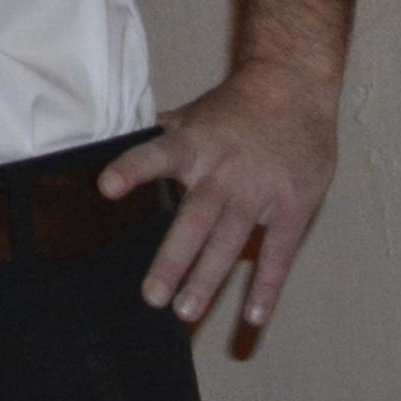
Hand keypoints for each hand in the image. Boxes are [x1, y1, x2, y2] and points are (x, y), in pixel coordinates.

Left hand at [100, 58, 339, 332]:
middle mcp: (223, 171)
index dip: (132, 170)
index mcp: (194, 145)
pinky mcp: (294, 206)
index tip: (106, 187)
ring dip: (209, 278)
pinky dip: (267, 285)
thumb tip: (113, 138)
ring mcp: (260, 191)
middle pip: (195, 219)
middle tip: (152, 298)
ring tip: (186, 311)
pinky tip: (253, 315)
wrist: (295, 84)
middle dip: (173, 259)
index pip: (156, 155)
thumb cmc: (237, 104)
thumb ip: (161, 136)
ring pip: (230, 241)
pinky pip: (279, 253)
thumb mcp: (195, 113)